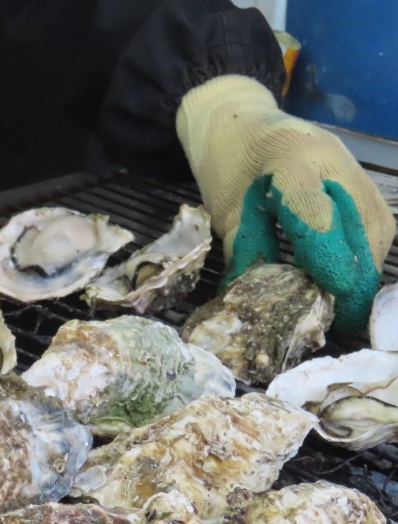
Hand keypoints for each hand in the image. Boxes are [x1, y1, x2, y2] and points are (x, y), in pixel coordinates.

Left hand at [176, 75, 394, 334]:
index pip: (317, 212)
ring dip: (366, 271)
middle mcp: (333, 158)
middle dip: (355, 278)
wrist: (239, 120)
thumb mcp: (226, 210)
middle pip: (362, 226)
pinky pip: (378, 222)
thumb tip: (254, 303)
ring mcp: (353, 166)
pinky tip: (351, 280)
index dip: (327, 258)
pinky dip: (367, 255)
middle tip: (339, 319)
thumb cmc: (228, 167)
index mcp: (289, 158)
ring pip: (378, 227)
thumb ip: (246, 251)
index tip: (328, 296)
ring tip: (345, 307)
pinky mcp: (363, 178)